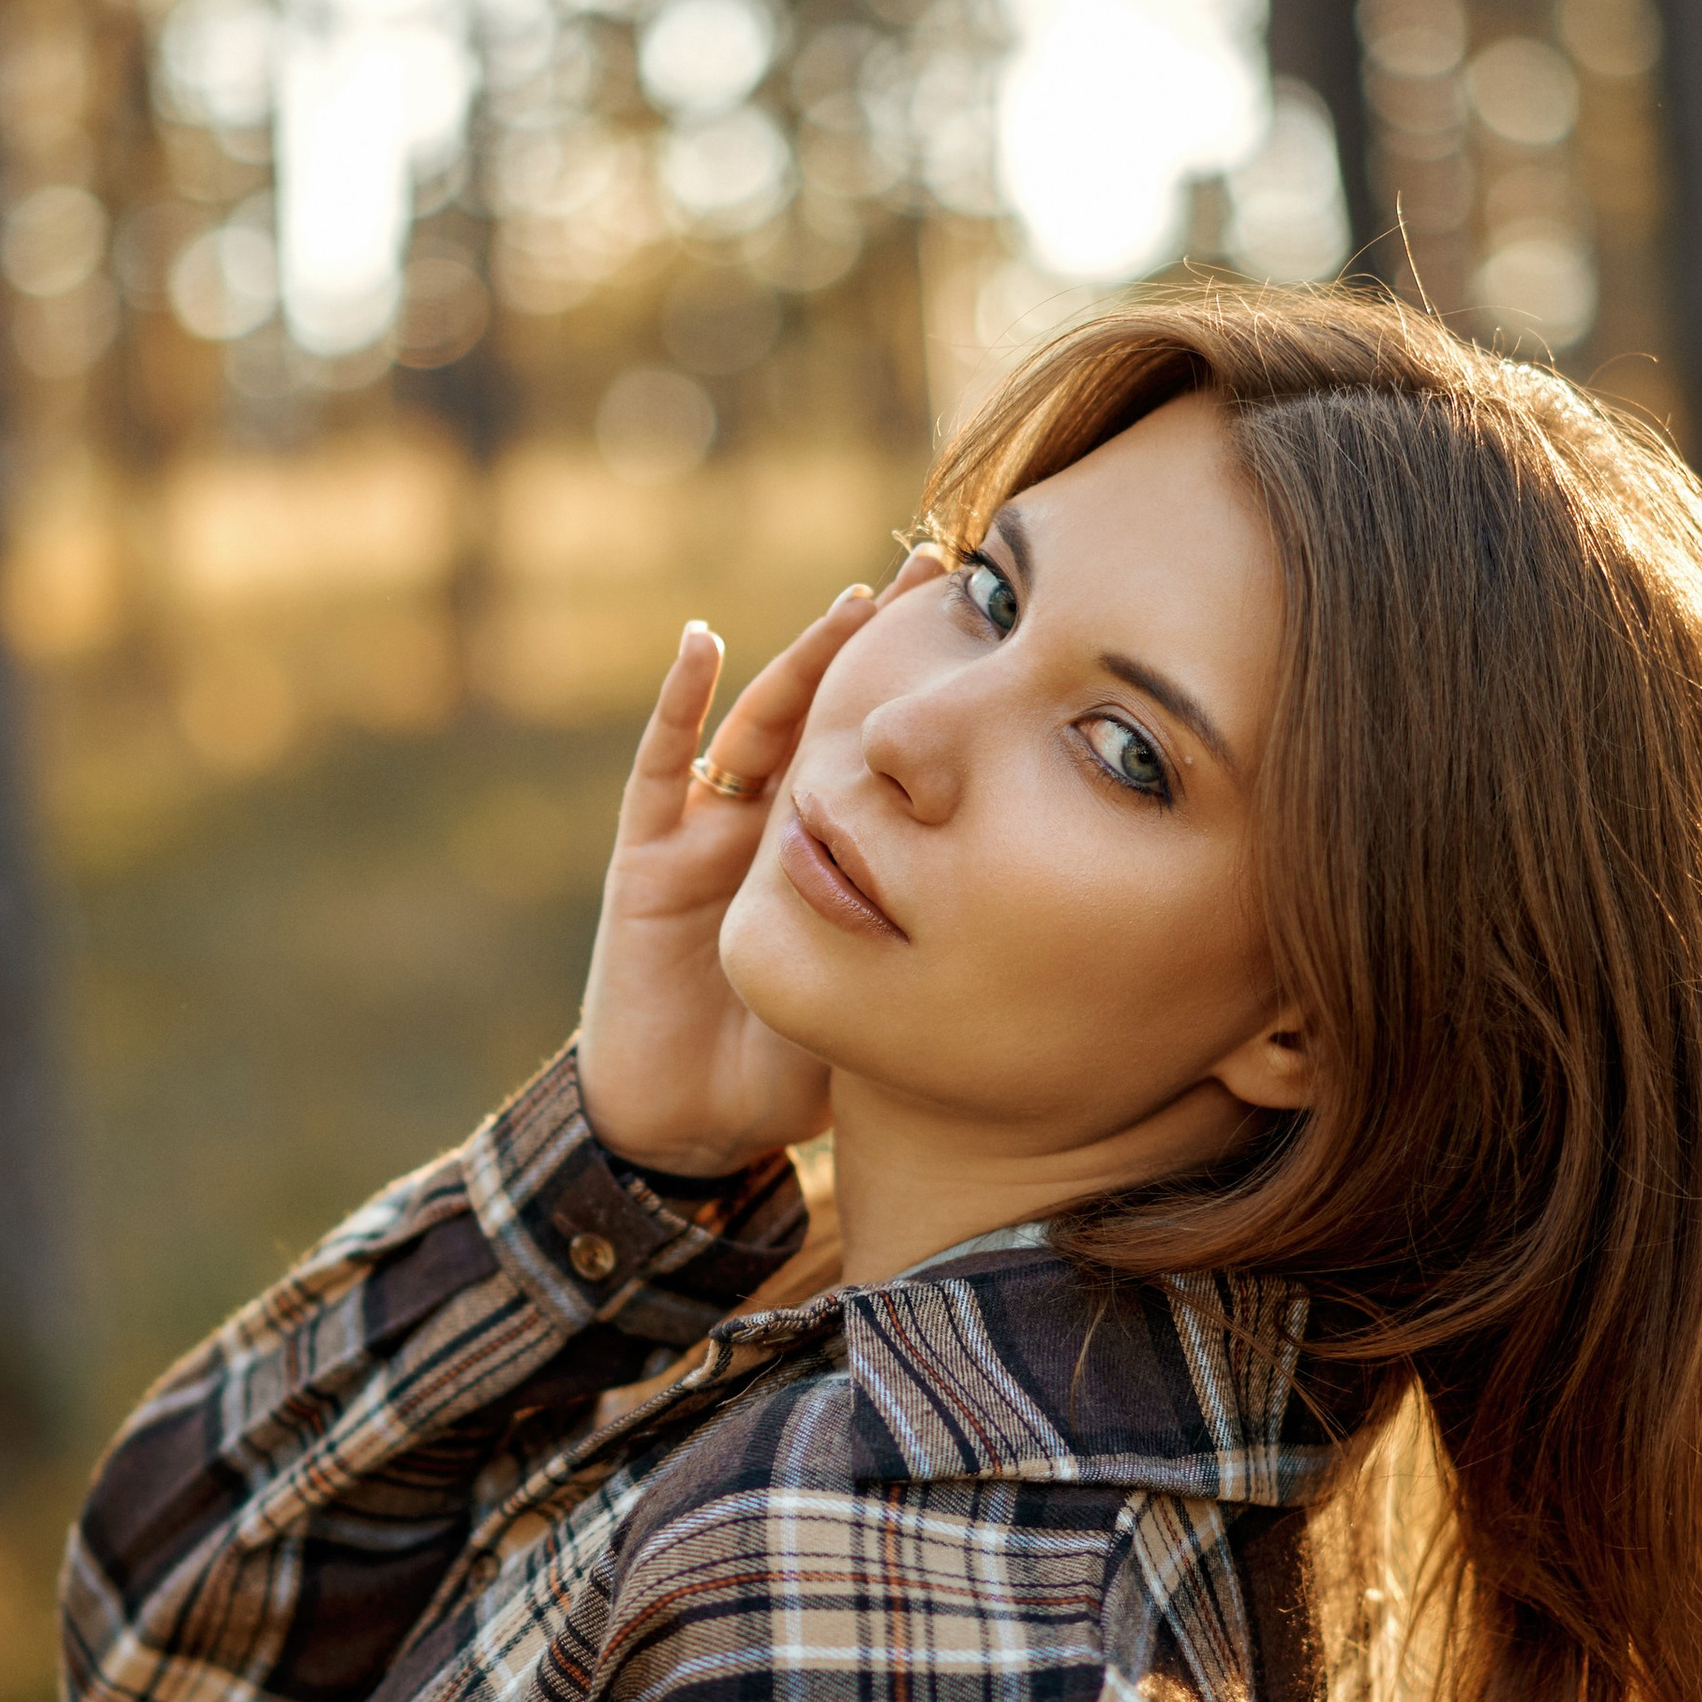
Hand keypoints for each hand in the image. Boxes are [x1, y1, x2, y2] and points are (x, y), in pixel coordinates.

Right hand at [576, 547, 942, 1175]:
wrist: (689, 1130)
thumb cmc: (786, 1074)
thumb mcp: (882, 1000)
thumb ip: (935, 953)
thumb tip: (1051, 931)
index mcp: (828, 857)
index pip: (880, 754)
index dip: (923, 694)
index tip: (991, 630)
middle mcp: (770, 830)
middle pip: (827, 715)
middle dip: (875, 646)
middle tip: (937, 571)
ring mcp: (708, 837)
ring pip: (759, 725)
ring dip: (802, 662)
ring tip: (853, 605)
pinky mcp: (649, 861)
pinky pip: (661, 771)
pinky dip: (681, 706)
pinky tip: (704, 643)